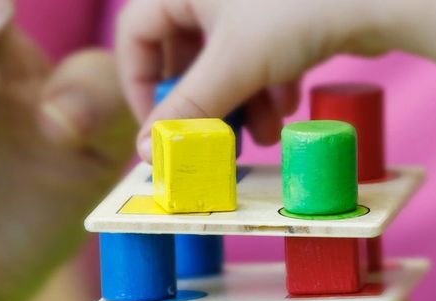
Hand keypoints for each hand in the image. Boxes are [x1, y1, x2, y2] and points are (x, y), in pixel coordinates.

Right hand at [116, 0, 401, 159]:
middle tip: (214, 139)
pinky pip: (260, 55)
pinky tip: (287, 106)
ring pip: (227, 60)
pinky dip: (268, 86)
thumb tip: (147, 151)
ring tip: (264, 133)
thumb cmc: (299, 10)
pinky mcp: (287, 12)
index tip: (158, 128)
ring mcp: (251, 0)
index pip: (136, 34)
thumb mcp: (233, 67)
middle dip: (205, 102)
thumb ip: (186, 111)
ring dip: (241, 104)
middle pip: (185, 52)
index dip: (141, 85)